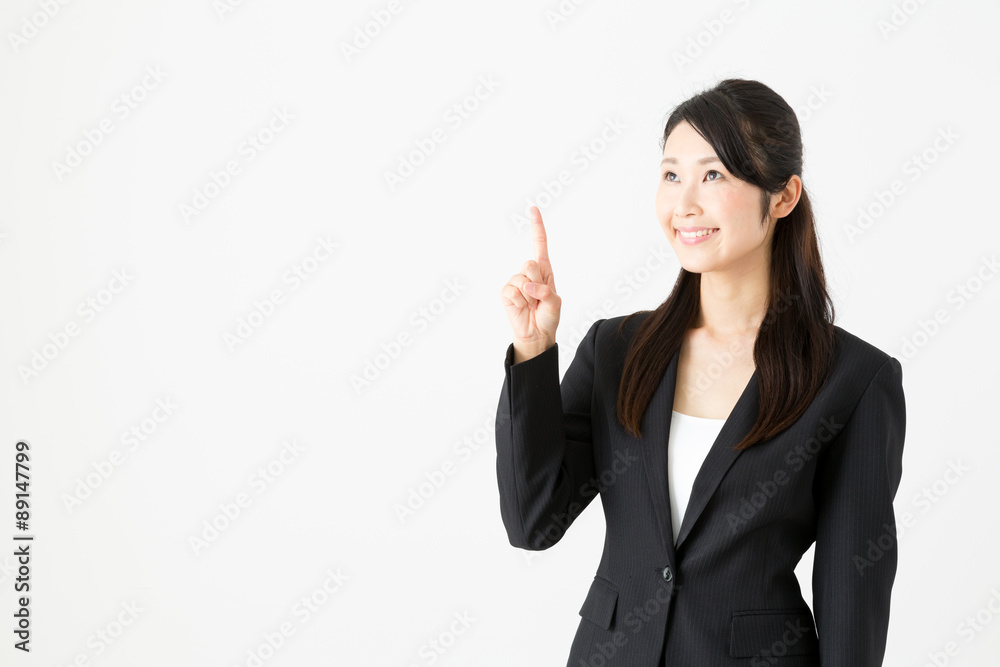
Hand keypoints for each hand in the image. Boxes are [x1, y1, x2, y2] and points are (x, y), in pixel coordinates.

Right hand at [500, 206, 561, 359]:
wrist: (536, 334)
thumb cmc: (548, 317)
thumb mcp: (555, 304)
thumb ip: (546, 292)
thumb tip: (528, 286)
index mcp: (544, 270)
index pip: (539, 244)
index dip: (537, 226)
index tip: (533, 209)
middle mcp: (528, 273)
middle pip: (530, 264)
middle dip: (537, 281)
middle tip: (538, 297)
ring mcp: (515, 282)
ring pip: (521, 280)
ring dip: (529, 296)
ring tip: (531, 305)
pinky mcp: (506, 292)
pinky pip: (511, 291)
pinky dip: (518, 302)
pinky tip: (521, 307)